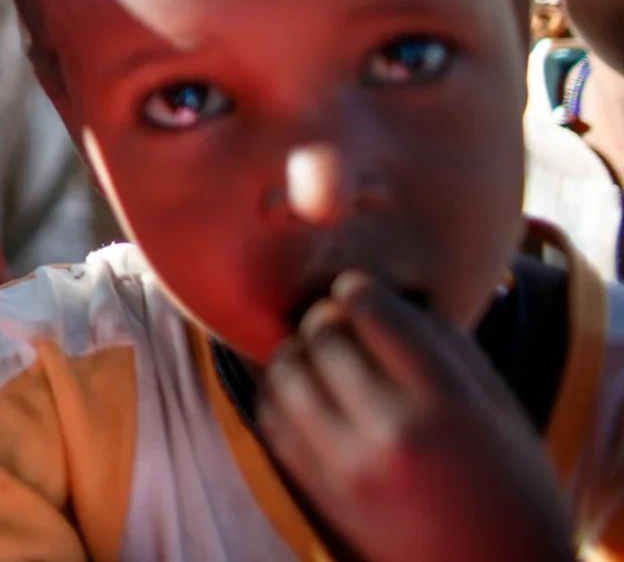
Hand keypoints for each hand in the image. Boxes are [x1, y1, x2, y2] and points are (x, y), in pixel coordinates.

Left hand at [257, 272, 574, 561]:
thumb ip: (449, 348)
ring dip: (298, 352)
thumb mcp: (502, 413)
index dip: (359, 291)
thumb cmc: (513, 493)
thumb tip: (393, 294)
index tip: (359, 291)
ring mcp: (345, 465)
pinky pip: (273, 418)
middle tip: (339, 321)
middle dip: (327, 318)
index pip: (374, 312)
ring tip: (319, 354)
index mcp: (446, 405)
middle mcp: (389, 432)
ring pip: (286, 371)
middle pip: (323, 335)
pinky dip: (281, 392)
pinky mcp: (317, 492)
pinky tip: (304, 390)